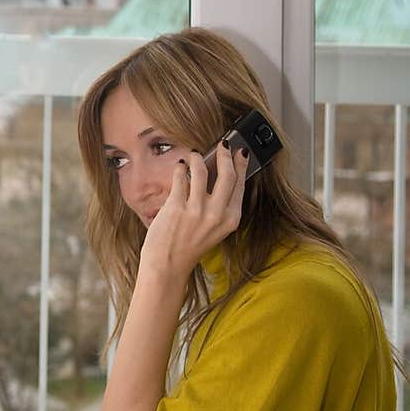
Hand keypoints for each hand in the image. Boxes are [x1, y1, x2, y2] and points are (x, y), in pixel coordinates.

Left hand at [138, 140, 249, 282]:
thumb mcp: (215, 228)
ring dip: (197, 158)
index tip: (239, 150)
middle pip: (226, 173)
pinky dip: (180, 168)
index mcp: (231, 219)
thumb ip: (221, 204)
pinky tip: (180, 167)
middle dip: (224, 153)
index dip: (240, 163)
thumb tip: (220, 170)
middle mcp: (216, 214)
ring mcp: (196, 211)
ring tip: (194, 155)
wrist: (168, 265)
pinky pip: (180, 177)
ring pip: (201, 170)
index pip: (240, 183)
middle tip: (221, 144)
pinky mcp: (176, 207)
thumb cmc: (190, 245)